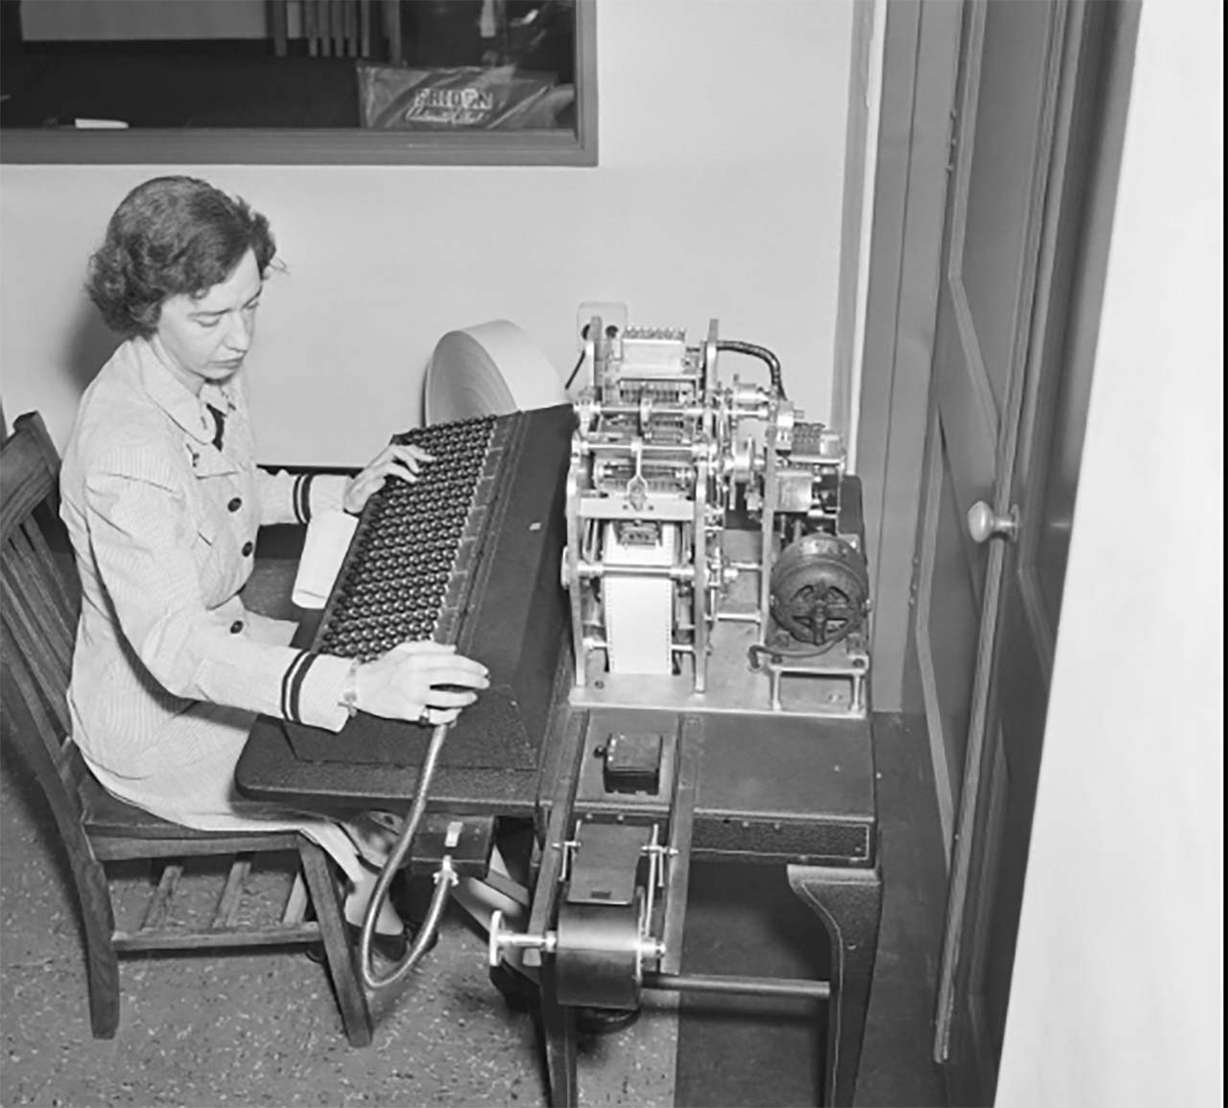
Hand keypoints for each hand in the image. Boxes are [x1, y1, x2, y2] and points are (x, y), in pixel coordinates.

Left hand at [343, 443, 433, 513]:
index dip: (403, 471)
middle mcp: (376, 464)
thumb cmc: (355, 501)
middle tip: (423, 465)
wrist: (349, 501)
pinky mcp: (385, 465)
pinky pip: (398, 454)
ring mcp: (380, 463)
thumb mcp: (358, 499)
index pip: (390, 465)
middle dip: (411, 456)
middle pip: (394, 451)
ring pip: (397, 449)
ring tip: (427, 457)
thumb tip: (381, 481)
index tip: (413, 480)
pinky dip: (411, 453)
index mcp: (371, 472)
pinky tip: (420, 455)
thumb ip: (368, 489)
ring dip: (413, 452)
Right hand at [354, 640, 488, 726]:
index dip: (472, 665)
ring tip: (472, 696)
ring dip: (465, 698)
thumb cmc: (383, 669)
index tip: (481, 669)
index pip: (453, 661)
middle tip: (484, 682)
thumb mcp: (405, 649)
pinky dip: (449, 715)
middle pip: (455, 677)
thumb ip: (431, 647)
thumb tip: (453, 649)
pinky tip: (455, 711)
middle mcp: (417, 677)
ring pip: (448, 698)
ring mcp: (414, 696)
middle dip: (474, 680)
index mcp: (417, 659)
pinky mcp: (411, 712)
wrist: (361, 687)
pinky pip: (436, 716)